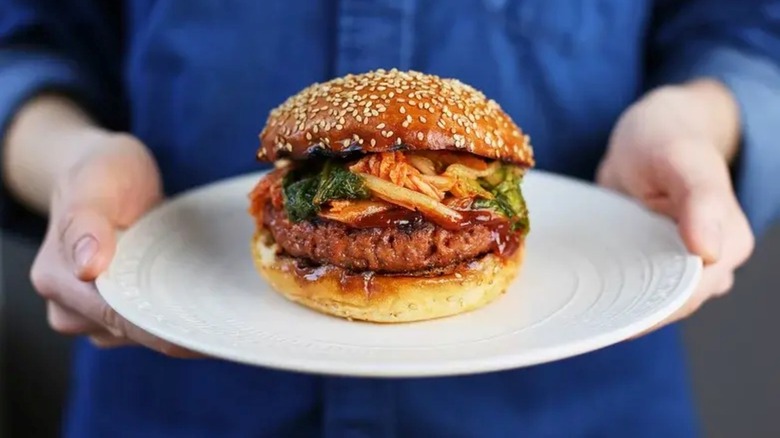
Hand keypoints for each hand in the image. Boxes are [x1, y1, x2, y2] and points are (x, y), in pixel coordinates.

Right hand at [28, 131, 196, 356]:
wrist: (98, 171)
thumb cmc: (100, 172)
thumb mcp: (96, 182)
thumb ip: (86, 223)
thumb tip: (88, 269)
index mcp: (57, 279)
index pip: (119, 319)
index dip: (166, 330)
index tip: (211, 332)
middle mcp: (68, 307)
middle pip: (134, 334)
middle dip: (180, 328)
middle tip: (232, 321)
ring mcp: (91, 316)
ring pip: (143, 336)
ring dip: (180, 323)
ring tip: (217, 304)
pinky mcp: (115, 314)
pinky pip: (148, 327)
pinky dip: (175, 316)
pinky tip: (202, 303)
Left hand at [597, 81, 754, 331]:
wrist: (652, 131)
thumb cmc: (669, 138)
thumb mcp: (683, 159)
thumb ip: (701, 200)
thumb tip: (709, 252)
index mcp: (729, 243)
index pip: (689, 294)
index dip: (651, 309)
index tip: (609, 315)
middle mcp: (711, 264)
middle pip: (667, 306)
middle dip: (627, 311)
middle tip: (580, 313)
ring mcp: (680, 266)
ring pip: (649, 302)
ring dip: (616, 306)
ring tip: (577, 307)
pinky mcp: (652, 263)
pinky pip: (633, 288)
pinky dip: (610, 291)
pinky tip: (581, 293)